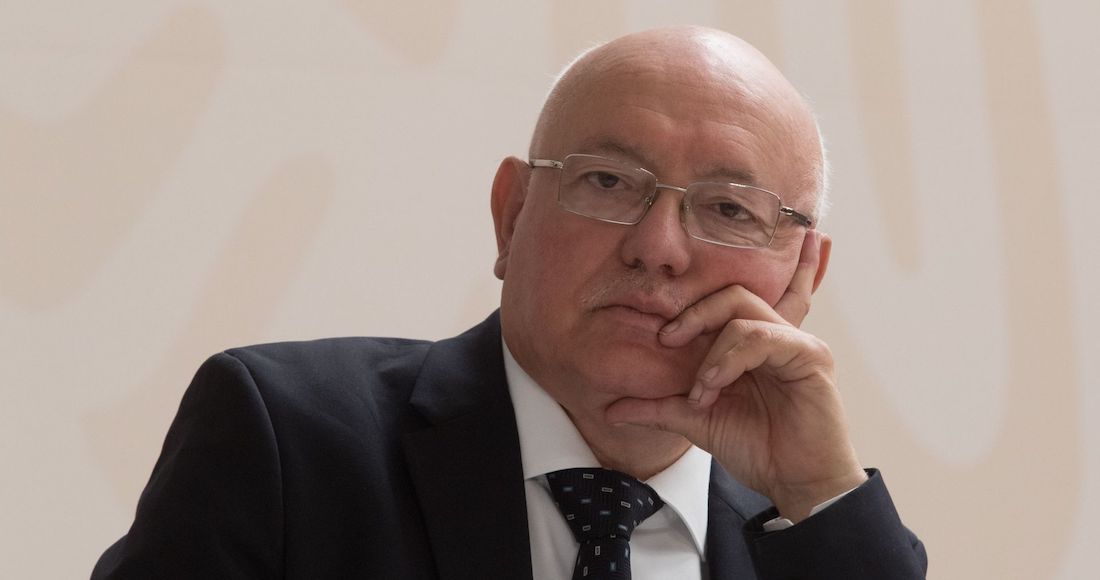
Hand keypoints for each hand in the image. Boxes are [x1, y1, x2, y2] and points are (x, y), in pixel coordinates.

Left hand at [605, 230, 865, 521]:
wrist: (795, 484)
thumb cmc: (757, 449)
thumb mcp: (696, 422)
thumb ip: (658, 409)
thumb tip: (610, 410)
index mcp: (748, 344)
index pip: (717, 304)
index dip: (685, 313)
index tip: (659, 339)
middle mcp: (773, 335)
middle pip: (731, 294)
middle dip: (693, 313)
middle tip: (666, 340)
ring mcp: (793, 342)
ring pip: (743, 311)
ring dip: (711, 349)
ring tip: (701, 389)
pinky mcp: (811, 356)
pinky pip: (764, 337)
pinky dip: (732, 358)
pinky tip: (717, 385)